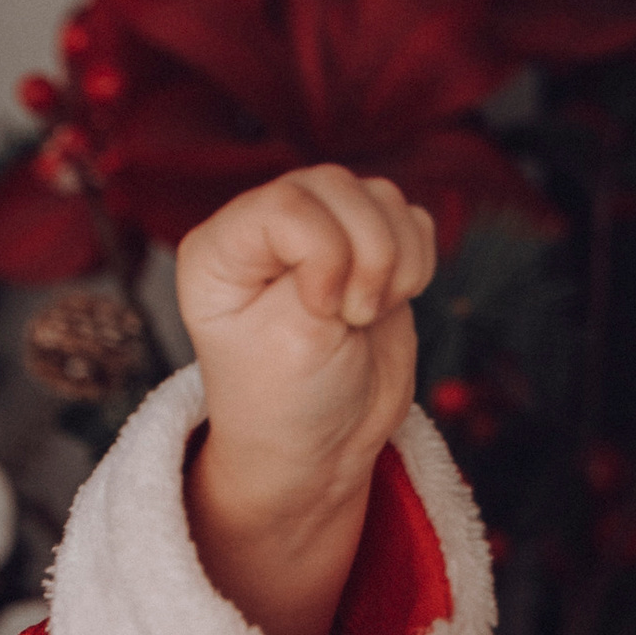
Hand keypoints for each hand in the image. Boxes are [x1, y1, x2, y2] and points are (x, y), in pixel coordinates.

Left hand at [178, 168, 438, 634]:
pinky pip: (412, 218)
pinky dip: (416, 262)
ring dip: (395, 260)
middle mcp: (262, 230)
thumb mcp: (293, 335)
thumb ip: (322, 259)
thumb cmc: (284, 403)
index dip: (324, 253)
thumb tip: (363, 205)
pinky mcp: (366, 249)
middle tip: (350, 319)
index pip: (287, 202)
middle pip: (338, 186)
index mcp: (219, 248)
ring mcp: (318, 234)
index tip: (324, 313)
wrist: (319, 448)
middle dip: (367, 255)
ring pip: (381, 197)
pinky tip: (385, 305)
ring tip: (363, 317)